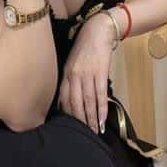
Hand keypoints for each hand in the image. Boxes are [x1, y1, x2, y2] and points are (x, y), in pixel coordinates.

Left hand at [58, 11, 116, 133]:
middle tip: (84, 135)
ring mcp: (87, 75)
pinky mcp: (100, 72)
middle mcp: (74, 76)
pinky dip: (101, 108)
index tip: (69, 128)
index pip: (64, 99)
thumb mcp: (72, 62)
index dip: (67, 115)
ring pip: (88, 102)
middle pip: (75, 104)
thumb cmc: (85, 47)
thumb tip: (69, 99)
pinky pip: (100, 94)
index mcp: (66, 74)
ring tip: (94, 131)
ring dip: (91, 119)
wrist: (97, 31)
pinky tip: (101, 119)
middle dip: (79, 121)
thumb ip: (70, 79)